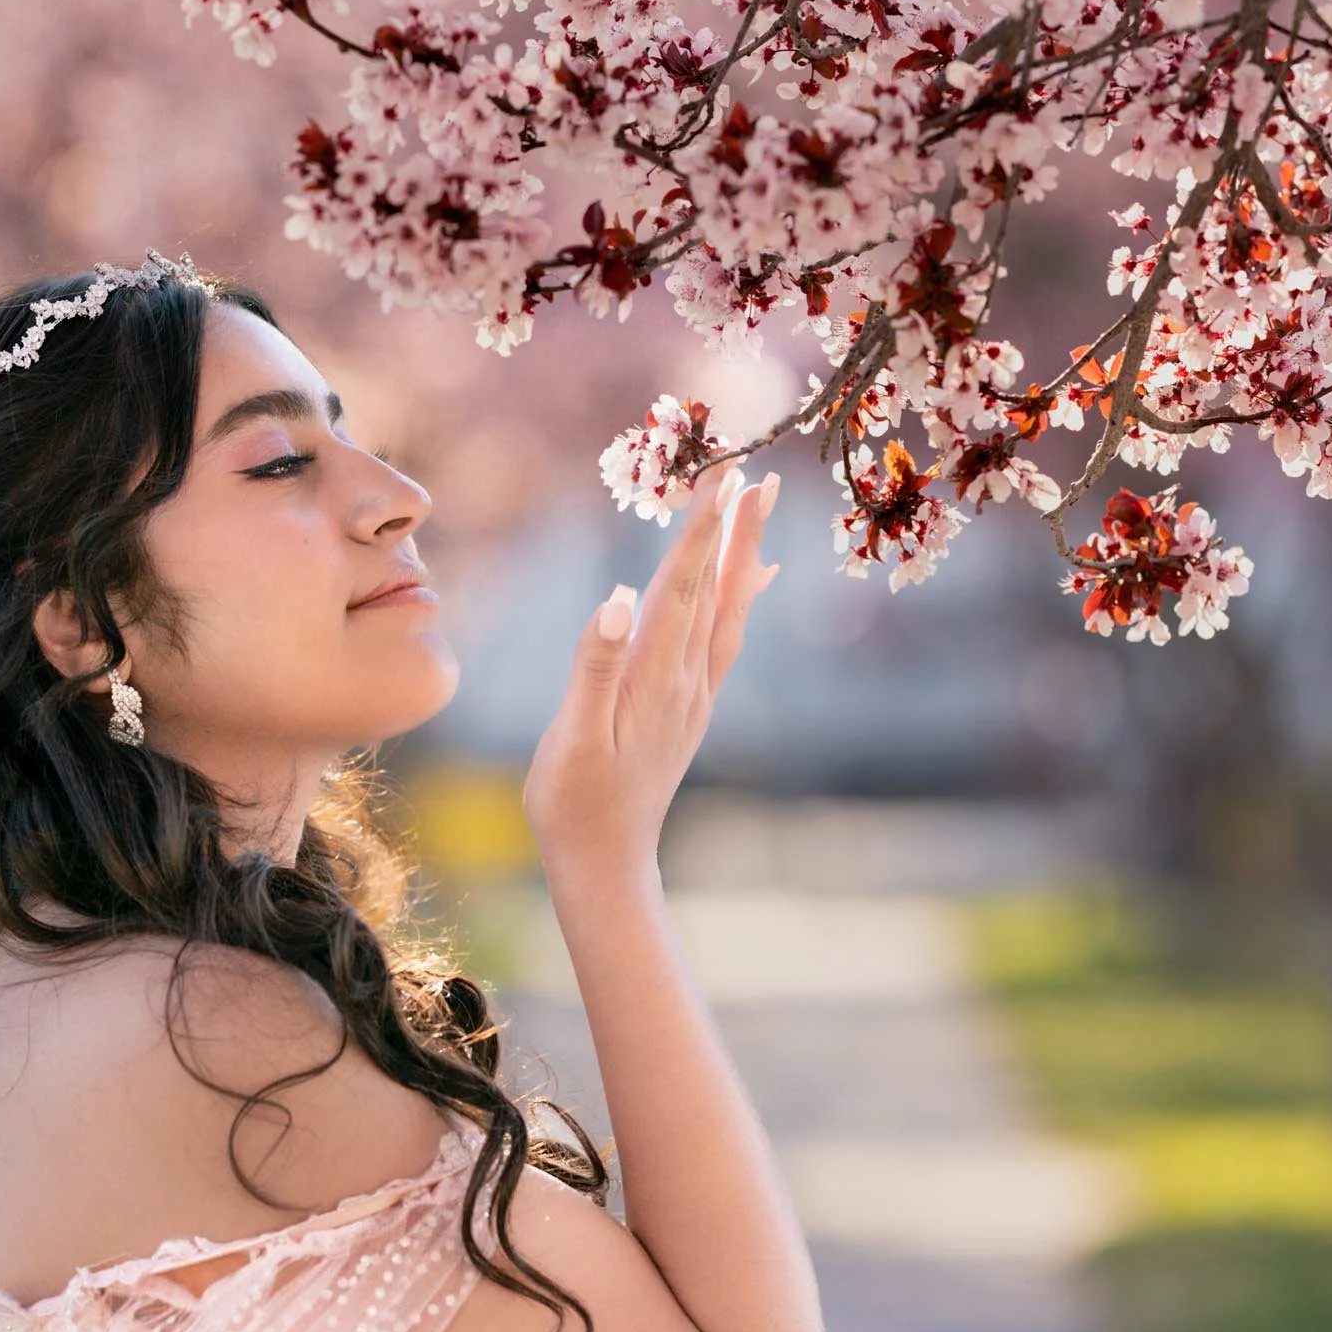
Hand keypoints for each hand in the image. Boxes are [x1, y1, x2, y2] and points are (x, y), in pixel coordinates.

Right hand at [523, 464, 779, 891]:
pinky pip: (724, 639)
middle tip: (751, 469)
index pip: (682, 585)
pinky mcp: (689, 709)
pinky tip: (749, 583)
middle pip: (714, 588)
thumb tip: (615, 597)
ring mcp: (692, 695)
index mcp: (655, 676)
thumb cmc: (574, 801)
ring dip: (741, 555)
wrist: (605, 862)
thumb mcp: (573, 737)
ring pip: (725, 610)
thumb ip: (594, 666)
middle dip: (731, 528)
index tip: (717, 476)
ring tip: (758, 507)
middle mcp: (685, 680)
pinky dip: (739, 600)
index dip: (699, 528)